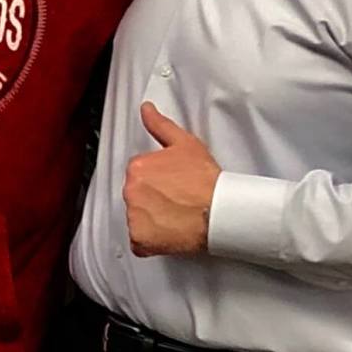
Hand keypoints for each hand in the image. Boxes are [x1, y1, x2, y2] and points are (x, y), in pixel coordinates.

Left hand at [124, 101, 220, 256]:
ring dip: (152, 220)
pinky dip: (151, 241)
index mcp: (137, 167)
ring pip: (137, 218)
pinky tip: (170, 234)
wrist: (220, 211)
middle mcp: (130, 191)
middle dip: (153, 199)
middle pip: (137, 196)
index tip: (173, 187)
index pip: (139, 175)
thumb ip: (159, 125)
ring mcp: (134, 216)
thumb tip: (146, 109)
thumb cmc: (206, 180)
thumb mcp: (185, 143)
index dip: (158, 181)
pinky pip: (139, 242)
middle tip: (177, 202)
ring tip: (176, 218)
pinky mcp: (140, 239)